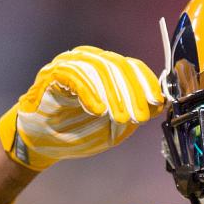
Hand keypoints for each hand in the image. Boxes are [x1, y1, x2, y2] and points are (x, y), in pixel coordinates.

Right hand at [0, 46, 164, 169]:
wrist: (42, 143)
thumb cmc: (79, 131)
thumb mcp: (116, 126)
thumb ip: (135, 113)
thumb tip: (161, 103)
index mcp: (106, 69)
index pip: (131, 67)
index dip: (146, 83)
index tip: (156, 102)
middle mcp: (89, 61)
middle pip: (117, 66)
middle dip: (132, 93)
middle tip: (139, 117)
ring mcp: (69, 64)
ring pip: (98, 69)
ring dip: (113, 95)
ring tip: (122, 118)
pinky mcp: (51, 74)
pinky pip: (73, 76)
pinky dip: (89, 93)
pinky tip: (98, 111)